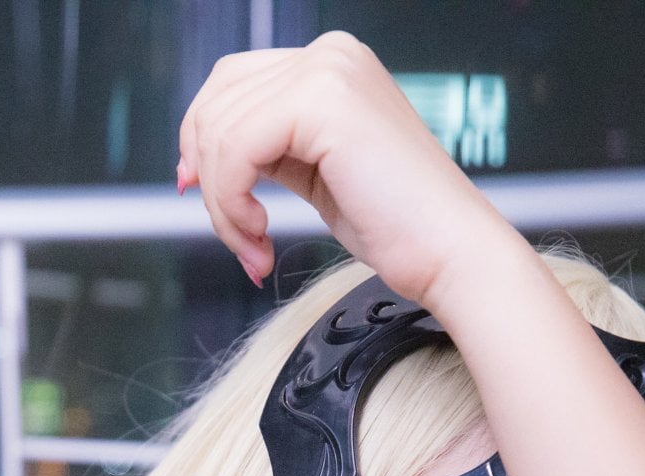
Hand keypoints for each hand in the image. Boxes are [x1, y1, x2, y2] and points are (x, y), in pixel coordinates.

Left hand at [176, 32, 515, 304]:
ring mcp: (328, 72)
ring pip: (220, 132)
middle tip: (239, 238)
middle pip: (216, 102)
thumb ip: (267, 148)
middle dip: (210, 179)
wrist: (449, 252)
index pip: (230, 82)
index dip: (201, 139)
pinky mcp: (322, 103)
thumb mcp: (316, 170)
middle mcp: (330, 54)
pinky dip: (232, 204)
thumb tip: (195, 159)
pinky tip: (262, 239)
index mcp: (332, 63)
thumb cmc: (396, 224)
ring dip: (223, 204)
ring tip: (254, 247)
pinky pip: (235, 151)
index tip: (201, 193)